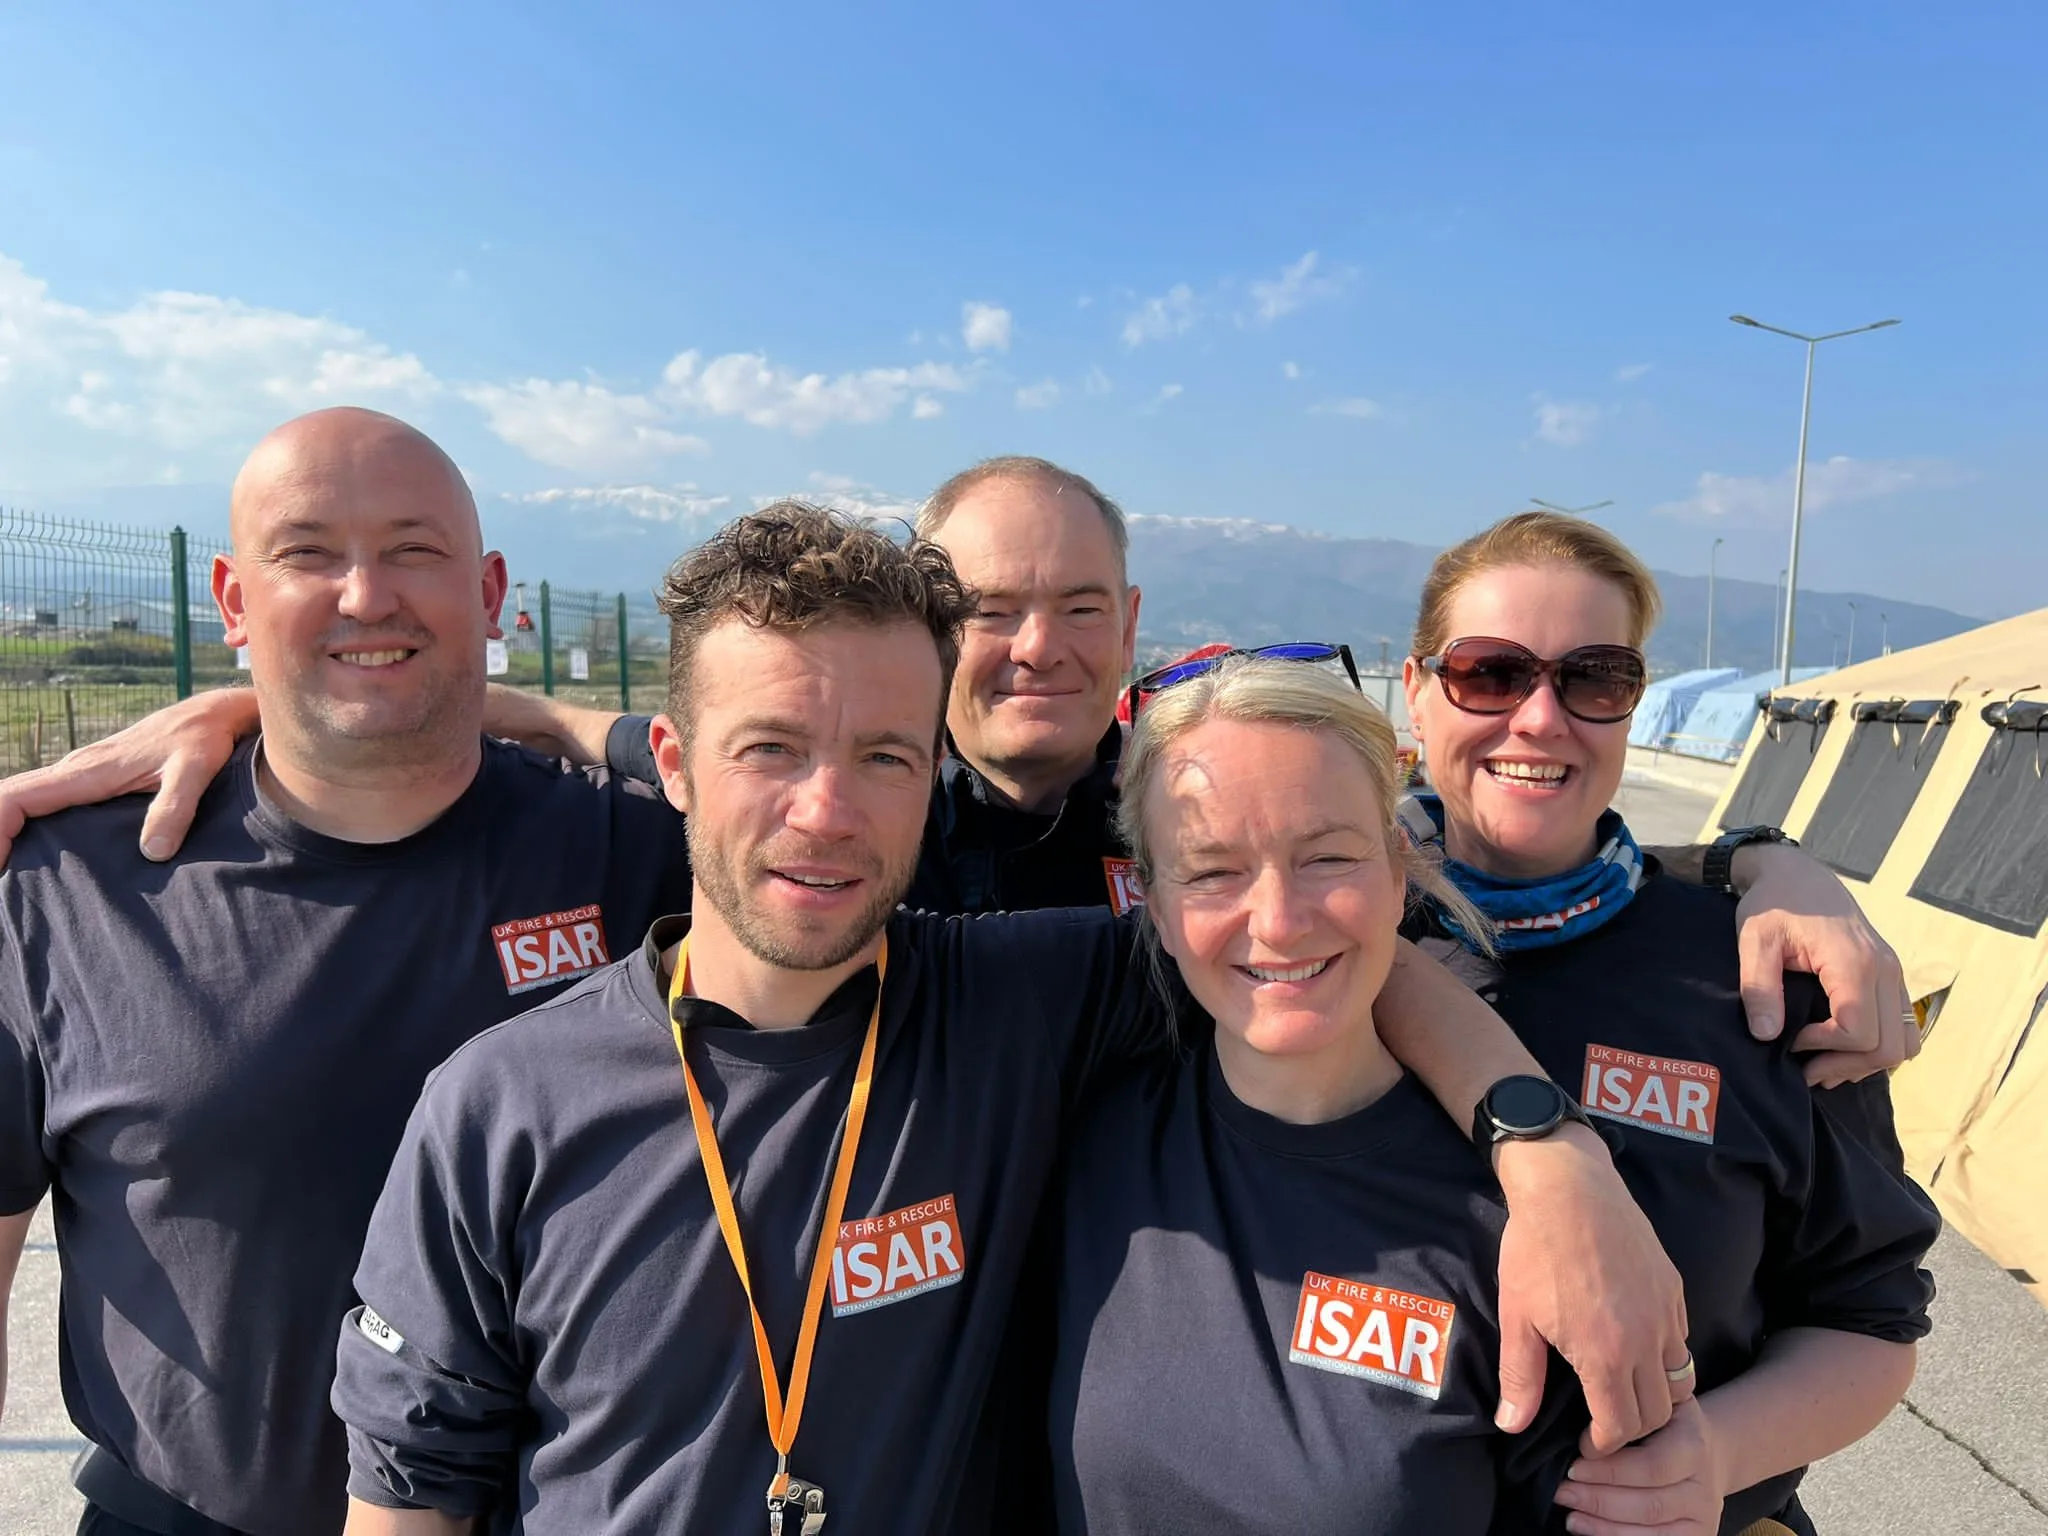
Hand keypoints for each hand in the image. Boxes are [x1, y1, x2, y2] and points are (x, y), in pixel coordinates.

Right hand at [0, 688, 256, 867]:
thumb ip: (174, 807)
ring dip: (11, 833)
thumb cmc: (204, 737)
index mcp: (86, 772)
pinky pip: (49, 802)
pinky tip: (43, 856)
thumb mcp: (196, 771)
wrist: (214, 713)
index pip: (14, 798)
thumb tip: (153, 852)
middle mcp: (75, 771)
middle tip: (1, 880)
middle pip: (12, 802)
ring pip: (28, 802)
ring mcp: (82, 774)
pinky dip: (32, 826)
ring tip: (13, 876)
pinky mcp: (95, 779)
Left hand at [1493, 1124, 1690, 1452]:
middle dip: (1633, 1427)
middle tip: (1605, 1421)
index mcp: (1607, 1355)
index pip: (1624, 1427)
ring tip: (1624, 1388)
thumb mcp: (1517, 1317)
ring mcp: (1666, 1312)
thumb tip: (1511, 1426)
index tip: (1588, 1440)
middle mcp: (1648, 1340)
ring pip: (1680, 1379)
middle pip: (1659, 1412)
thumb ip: (1521, 1377)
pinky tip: (1636, 1346)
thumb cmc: (1534, 1249)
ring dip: (1657, 1394)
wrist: (1568, 1186)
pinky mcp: (1674, 1286)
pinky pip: (1682, 1339)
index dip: (1606, 1443)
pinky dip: (1666, 1356)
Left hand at [1551, 1397, 1726, 1535]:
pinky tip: (1587, 1528)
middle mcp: (1704, 1485)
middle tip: (1561, 1490)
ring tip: (1569, 1511)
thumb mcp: (1655, 1402)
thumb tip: (1587, 1409)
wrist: (1706, 1452)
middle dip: (1598, 1499)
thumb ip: (1627, 1405)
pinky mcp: (1697, 1535)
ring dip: (1603, 1523)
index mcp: (1693, 1444)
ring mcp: (1703, 1515)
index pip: (1651, 1465)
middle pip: (1648, 1503)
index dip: (1609, 1469)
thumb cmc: (1666, 1423)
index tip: (1573, 1463)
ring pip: (1650, 1527)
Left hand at [1731, 843, 1914, 1086]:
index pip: (1859, 1032)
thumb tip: (1766, 1035)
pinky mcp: (1891, 976)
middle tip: (1806, 1068)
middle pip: (1889, 1046)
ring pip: (1904, 1042)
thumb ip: (1759, 987)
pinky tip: (1841, 1046)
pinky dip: (1879, 1046)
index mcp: (1853, 962)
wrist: (1797, 874)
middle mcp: (1885, 970)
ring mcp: (1893, 974)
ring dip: (1867, 1062)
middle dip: (1846, 1065)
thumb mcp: (1754, 940)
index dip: (1825, 1048)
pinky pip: (1903, 1026)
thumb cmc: (1773, 904)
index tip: (1790, 1041)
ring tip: (1823, 1062)